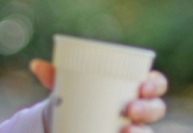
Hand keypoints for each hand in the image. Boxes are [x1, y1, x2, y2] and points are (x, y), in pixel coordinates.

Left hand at [29, 59, 168, 132]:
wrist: (69, 124)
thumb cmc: (77, 98)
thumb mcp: (68, 87)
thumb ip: (56, 76)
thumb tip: (36, 65)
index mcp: (134, 88)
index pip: (156, 84)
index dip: (156, 84)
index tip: (143, 85)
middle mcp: (139, 111)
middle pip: (156, 109)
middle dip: (148, 109)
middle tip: (130, 109)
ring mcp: (135, 129)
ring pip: (147, 132)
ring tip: (125, 131)